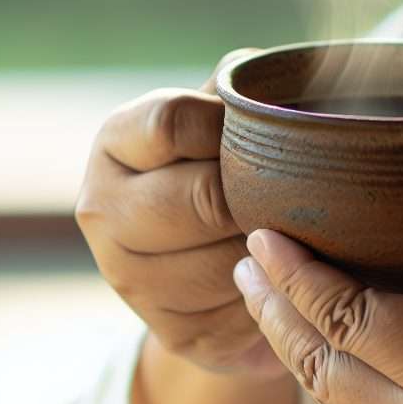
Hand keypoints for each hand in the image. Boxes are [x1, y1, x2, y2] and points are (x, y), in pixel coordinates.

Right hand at [76, 52, 282, 375]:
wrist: (218, 257)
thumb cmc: (232, 162)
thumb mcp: (228, 113)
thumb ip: (247, 88)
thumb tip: (297, 71)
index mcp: (115, 142)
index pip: (170, 123)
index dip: (229, 128)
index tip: (264, 133)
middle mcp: (101, 210)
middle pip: (200, 200)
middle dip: (259, 198)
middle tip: (298, 192)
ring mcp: (128, 278)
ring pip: (225, 262)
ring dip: (274, 250)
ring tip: (301, 232)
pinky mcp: (170, 332)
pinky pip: (242, 312)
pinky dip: (276, 294)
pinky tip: (285, 275)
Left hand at [233, 229, 402, 403]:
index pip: (351, 313)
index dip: (298, 273)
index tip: (266, 235)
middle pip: (318, 358)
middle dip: (273, 306)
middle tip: (245, 261)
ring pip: (328, 396)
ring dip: (289, 344)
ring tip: (264, 299)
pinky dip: (326, 380)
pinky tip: (320, 354)